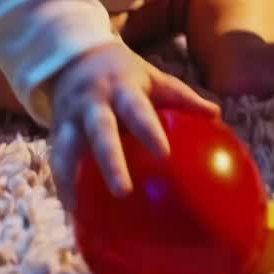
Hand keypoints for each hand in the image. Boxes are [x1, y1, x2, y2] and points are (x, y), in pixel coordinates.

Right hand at [48, 41, 219, 212]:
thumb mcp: (153, 77)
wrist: (73, 57)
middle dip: (109, 161)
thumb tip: (217, 115)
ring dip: (71, 181)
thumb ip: (181, 97)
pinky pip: (56, 163)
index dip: (148, 129)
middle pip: (99, 132)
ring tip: (80, 215)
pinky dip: (63, 188)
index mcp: (121, 88)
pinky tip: (73, 216)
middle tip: (123, 192)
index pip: (136, 109)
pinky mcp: (56, 133)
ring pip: (68, 150)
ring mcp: (70, 118)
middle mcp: (93, 103)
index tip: (163, 153)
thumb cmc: (125, 74)